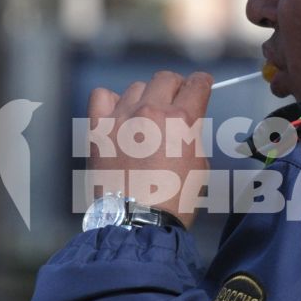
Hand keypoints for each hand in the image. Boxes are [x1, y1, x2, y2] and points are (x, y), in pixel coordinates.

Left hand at [87, 70, 213, 228]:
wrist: (138, 221)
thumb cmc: (174, 200)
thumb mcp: (199, 163)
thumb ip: (193, 133)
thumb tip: (186, 121)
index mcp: (181, 120)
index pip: (196, 84)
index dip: (202, 83)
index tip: (201, 85)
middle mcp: (150, 111)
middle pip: (166, 79)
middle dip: (175, 87)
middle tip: (175, 102)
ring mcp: (121, 118)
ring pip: (136, 87)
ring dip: (145, 97)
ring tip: (145, 117)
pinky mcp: (99, 128)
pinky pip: (102, 95)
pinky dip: (112, 101)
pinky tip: (119, 115)